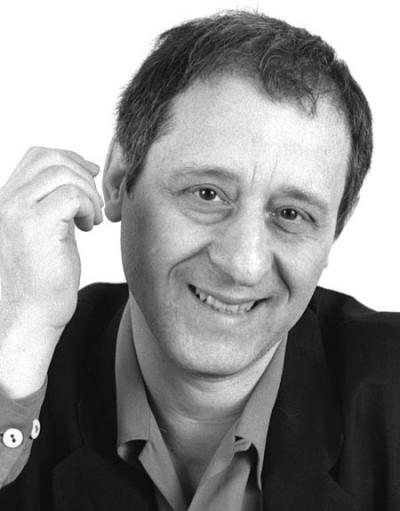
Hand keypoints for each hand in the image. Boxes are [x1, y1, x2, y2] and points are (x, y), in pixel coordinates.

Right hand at [0, 147, 103, 396]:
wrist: (25, 320)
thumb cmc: (37, 287)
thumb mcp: (40, 238)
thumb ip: (49, 210)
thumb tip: (76, 189)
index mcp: (5, 203)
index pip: (35, 157)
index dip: (69, 158)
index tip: (90, 173)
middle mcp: (5, 202)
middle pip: (49, 157)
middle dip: (82, 170)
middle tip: (96, 197)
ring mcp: (16, 212)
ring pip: (62, 173)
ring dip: (88, 192)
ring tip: (91, 220)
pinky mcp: (35, 226)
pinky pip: (71, 195)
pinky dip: (88, 206)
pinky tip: (89, 227)